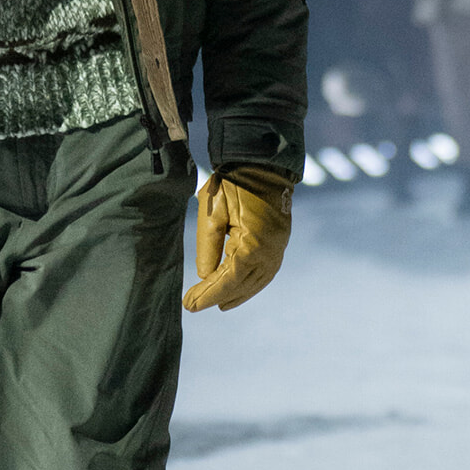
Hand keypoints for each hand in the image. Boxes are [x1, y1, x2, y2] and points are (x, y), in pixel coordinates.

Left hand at [182, 165, 292, 313]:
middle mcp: (270, 252)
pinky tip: (238, 289)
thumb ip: (208, 246)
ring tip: (216, 304)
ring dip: (236, 295)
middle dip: (217, 297)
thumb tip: (204, 276)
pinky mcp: (279, 244)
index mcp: (253, 244)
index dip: (208, 294)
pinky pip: (265, 273)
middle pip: (242, 284)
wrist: (263, 164)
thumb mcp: (212, 211)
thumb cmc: (234, 183)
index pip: (228, 278)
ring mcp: (278, 249)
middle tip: (192, 305)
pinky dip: (250, 285)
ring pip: (256, 282)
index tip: (189, 304)